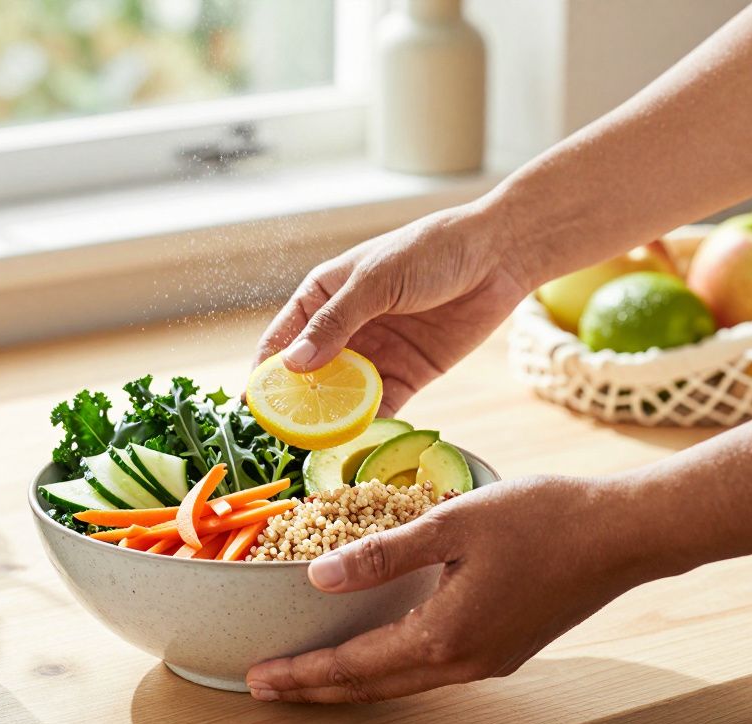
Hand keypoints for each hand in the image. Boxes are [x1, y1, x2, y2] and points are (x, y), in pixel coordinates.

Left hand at [244, 475, 660, 702]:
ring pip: (403, 681)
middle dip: (317, 688)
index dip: (302, 674)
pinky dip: (391, 666)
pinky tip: (380, 647)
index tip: (259, 677)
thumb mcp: (453, 523)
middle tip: (267, 685)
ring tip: (313, 672)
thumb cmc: (545, 519)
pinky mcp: (506, 648)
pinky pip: (433, 668)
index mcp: (443, 637)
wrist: (625, 535)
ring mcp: (489, 660)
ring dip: (353, 680)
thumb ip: (383, 553)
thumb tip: (318, 577)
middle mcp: (463, 662)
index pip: (353, 668)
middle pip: (373, 687)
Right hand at [256, 200, 530, 414]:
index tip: (253, 402)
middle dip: (296, 403)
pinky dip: (368, 423)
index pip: (283, 338)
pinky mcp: (408, 373)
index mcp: (324, 295)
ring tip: (314, 445)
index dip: (266, 370)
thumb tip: (292, 365)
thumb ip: (335, 323)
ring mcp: (375, 353)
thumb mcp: (376, 281)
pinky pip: (380, 405)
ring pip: (342, 394)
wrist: (498, 255)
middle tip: (281, 434)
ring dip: (330, 418)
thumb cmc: (430, 250)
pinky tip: (356, 441)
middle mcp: (344, 327)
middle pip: (309, 373)